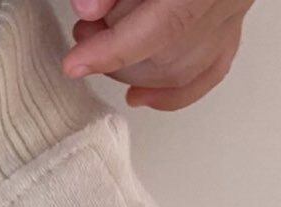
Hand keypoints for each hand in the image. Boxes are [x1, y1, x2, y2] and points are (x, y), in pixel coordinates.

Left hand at [62, 0, 253, 110]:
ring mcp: (234, 10)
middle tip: (84, 32)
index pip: (165, 25)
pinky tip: (138, 95)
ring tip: (99, 44)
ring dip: (132, 69)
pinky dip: (172, 91)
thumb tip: (89, 9)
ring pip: (184, 68)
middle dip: (116, 54)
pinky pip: (209, 70)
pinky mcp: (231, 21)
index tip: (74, 64)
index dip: (113, 50)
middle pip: (170, 51)